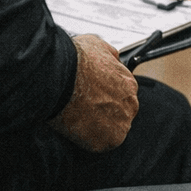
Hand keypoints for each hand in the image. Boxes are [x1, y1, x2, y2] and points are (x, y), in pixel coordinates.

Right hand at [52, 34, 137, 151]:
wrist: (61, 77)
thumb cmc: (75, 60)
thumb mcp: (98, 45)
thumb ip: (109, 55)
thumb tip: (112, 58)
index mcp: (129, 82)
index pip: (123, 95)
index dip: (106, 98)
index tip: (94, 98)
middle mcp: (130, 103)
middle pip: (120, 114)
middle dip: (105, 113)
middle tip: (85, 110)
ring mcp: (120, 123)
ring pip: (112, 130)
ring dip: (98, 128)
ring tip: (79, 120)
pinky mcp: (106, 141)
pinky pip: (100, 144)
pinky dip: (89, 141)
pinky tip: (76, 129)